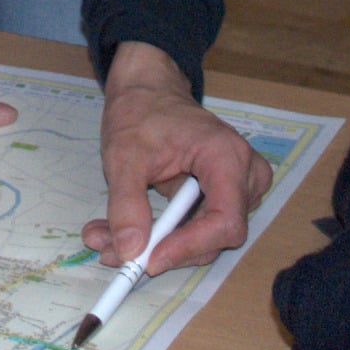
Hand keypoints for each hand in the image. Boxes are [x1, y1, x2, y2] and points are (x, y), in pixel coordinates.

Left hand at [85, 43, 267, 271]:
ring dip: (156, 245)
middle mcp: (243, 175)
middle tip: (113, 252)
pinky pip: (195, 229)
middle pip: (216, 235)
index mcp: (227, 157)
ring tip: (106, 238)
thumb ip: (126, 204)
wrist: (148, 90)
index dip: (191, 246)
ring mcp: (236, 188)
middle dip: (165, 249)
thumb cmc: (142, 111)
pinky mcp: (219, 197)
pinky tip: (121, 231)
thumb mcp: (124, 156)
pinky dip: (159, 235)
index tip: (150, 258)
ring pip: (204, 239)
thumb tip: (129, 250)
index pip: (225, 220)